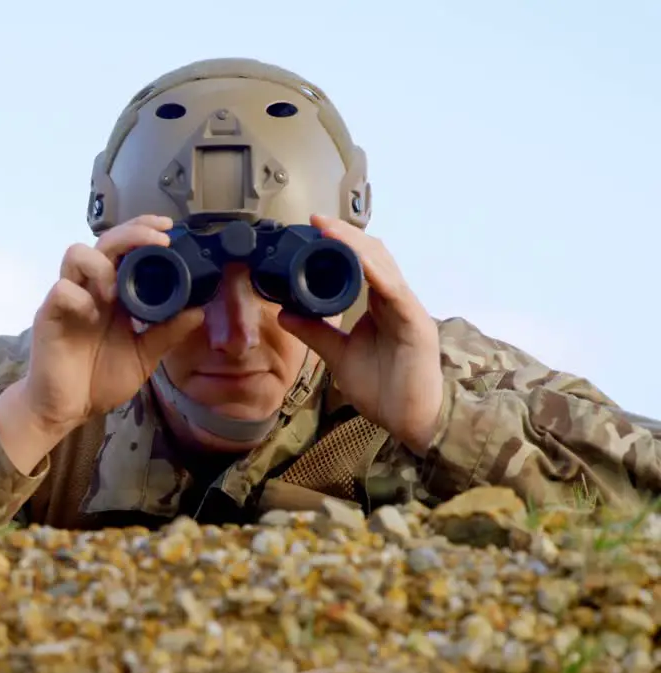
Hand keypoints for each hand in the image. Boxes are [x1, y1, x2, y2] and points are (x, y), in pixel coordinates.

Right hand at [19, 214, 205, 432]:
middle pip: (104, 240)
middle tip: (158, 241)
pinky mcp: (48, 315)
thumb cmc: (100, 380)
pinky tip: (91, 316)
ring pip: (76, 253)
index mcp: (114, 293)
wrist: (67, 409)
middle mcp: (91, 288)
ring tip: (115, 292)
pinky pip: (61, 289)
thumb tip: (199, 310)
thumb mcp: (144, 357)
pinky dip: (79, 297)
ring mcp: (68, 299)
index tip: (168, 228)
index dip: (143, 231)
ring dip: (101, 265)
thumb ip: (167, 333)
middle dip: (132, 233)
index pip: (126, 248)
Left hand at [276, 215, 444, 455]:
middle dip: (346, 236)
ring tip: (330, 230)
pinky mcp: (416, 325)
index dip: (341, 243)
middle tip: (317, 221)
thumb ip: (316, 333)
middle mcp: (396, 301)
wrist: (411, 422)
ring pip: (385, 267)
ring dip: (357, 246)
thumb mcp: (339, 356)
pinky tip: (360, 261)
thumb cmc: (384, 390)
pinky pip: (396, 293)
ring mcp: (408, 311)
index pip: (362, 263)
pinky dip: (377, 274)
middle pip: (374, 256)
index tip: (312, 228)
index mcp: (381, 305)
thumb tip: (285, 313)